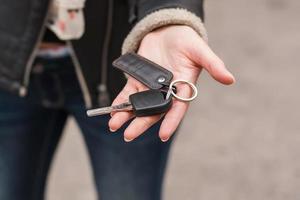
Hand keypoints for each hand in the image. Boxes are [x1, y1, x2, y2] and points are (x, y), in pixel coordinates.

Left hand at [109, 25, 234, 141]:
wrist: (168, 30)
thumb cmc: (187, 41)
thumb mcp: (200, 50)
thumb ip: (213, 64)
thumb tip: (230, 79)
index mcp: (183, 88)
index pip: (177, 108)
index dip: (171, 121)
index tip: (163, 135)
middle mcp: (166, 92)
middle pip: (153, 111)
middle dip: (141, 123)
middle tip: (129, 136)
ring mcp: (150, 86)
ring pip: (138, 105)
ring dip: (126, 115)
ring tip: (114, 126)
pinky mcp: (138, 79)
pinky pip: (127, 93)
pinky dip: (120, 102)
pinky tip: (112, 111)